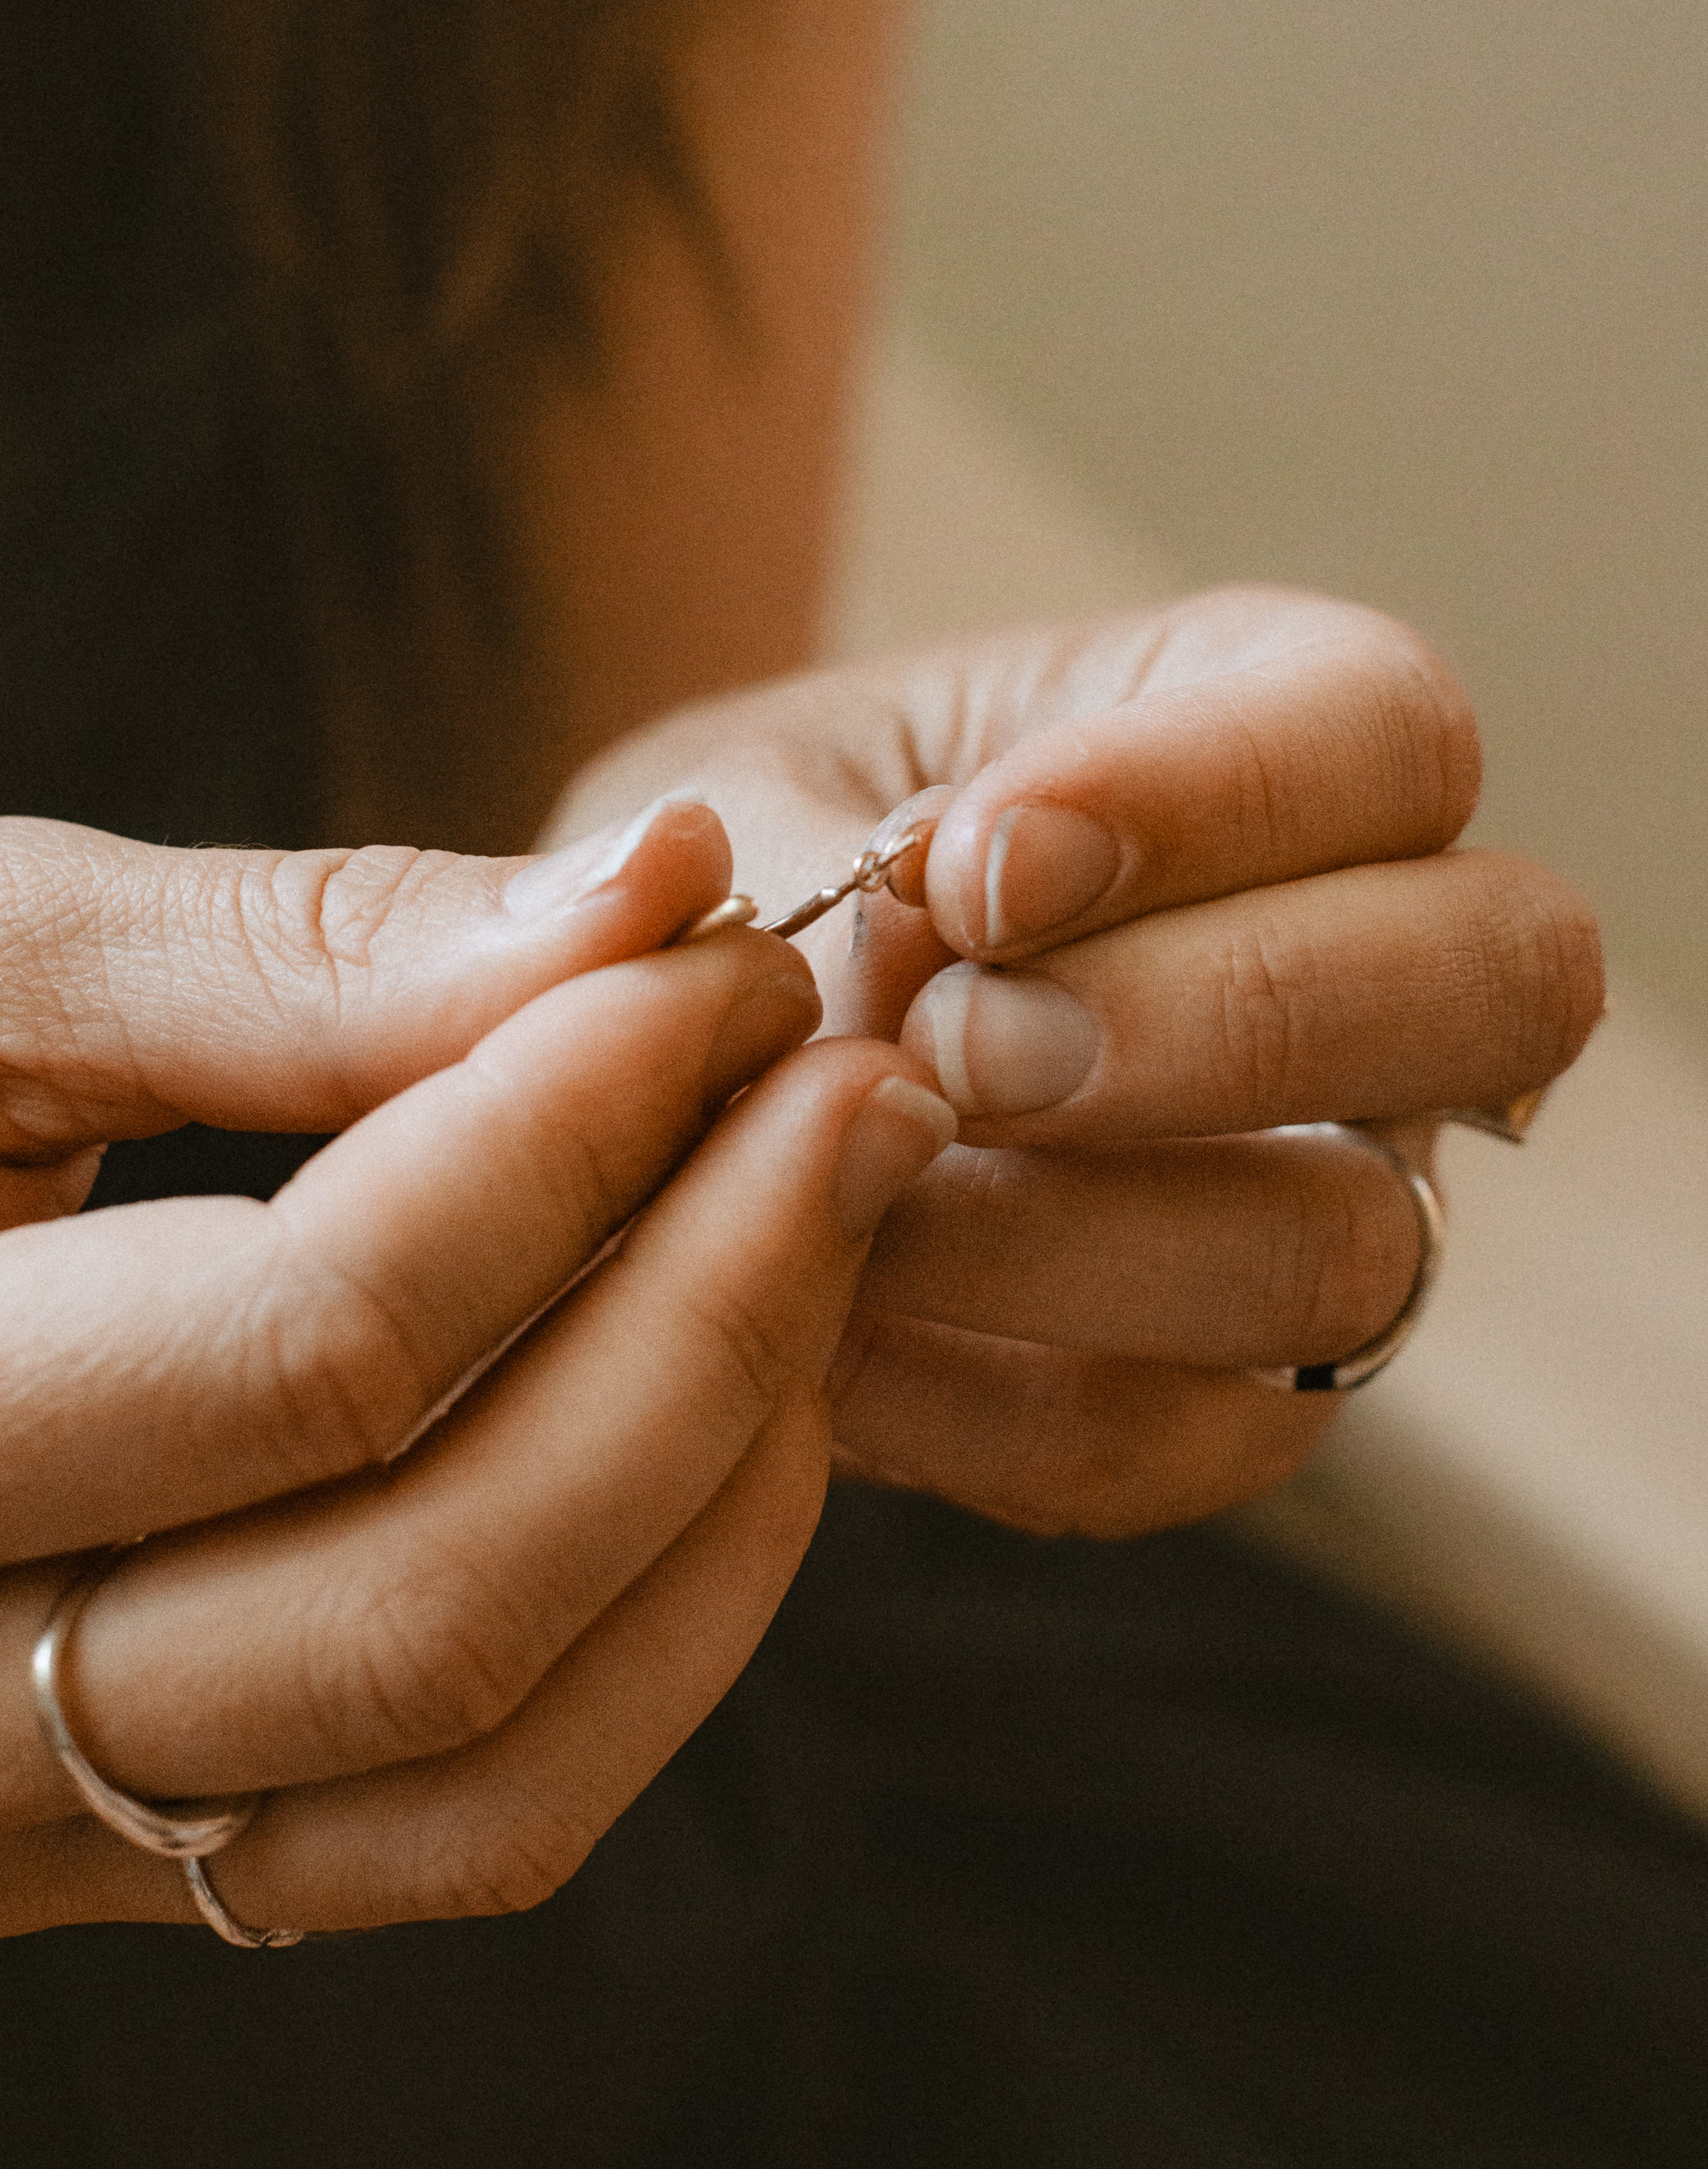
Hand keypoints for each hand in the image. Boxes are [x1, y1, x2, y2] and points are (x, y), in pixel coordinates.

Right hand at [0, 805, 954, 1935]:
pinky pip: (480, 1820)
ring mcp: (40, 1838)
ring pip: (498, 1762)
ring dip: (726, 1484)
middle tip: (860, 1089)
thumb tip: (653, 901)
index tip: (723, 967)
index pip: (310, 1347)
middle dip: (714, 1311)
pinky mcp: (146, 1859)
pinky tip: (731, 1402)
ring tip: (820, 1234)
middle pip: (441, 1589)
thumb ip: (293, 952)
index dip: (568, 1138)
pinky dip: (662, 1621)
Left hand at [551, 587, 1603, 1536]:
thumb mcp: (732, 799)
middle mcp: (1368, 975)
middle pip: (1494, 981)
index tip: (966, 869)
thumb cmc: (743, 882)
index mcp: (1277, 745)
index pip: (1384, 732)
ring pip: (1347, 1248)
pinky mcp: (1229, 1398)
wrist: (673, 1081)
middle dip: (1218, 1021)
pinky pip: (1180, 1436)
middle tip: (953, 1047)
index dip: (1210, 801)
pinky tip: (825, 1330)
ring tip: (847, 1191)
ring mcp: (1330, 1198)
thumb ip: (774, 837)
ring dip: (1074, 1232)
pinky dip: (983, 1398)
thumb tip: (816, 916)